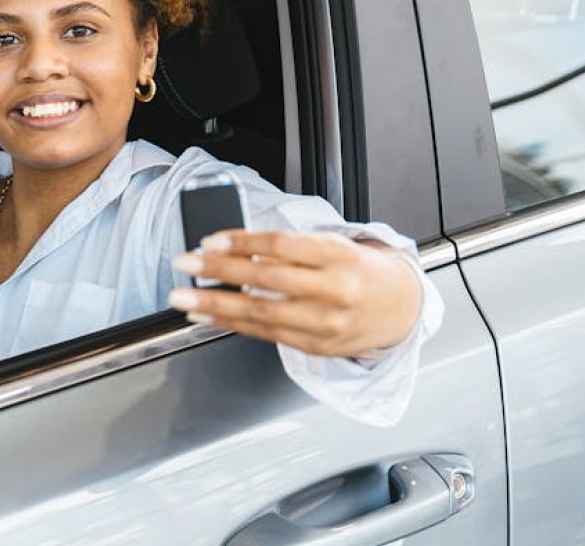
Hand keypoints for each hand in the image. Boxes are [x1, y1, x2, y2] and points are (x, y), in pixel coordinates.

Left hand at [167, 230, 420, 357]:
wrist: (400, 308)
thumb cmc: (358, 271)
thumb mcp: (332, 248)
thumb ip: (289, 250)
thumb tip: (234, 249)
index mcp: (339, 257)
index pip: (281, 246)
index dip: (242, 242)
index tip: (209, 239)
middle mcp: (334, 290)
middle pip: (266, 280)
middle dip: (218, 271)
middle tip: (184, 264)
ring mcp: (325, 322)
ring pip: (262, 313)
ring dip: (215, 304)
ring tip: (184, 297)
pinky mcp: (317, 346)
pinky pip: (265, 334)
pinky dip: (230, 324)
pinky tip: (206, 315)